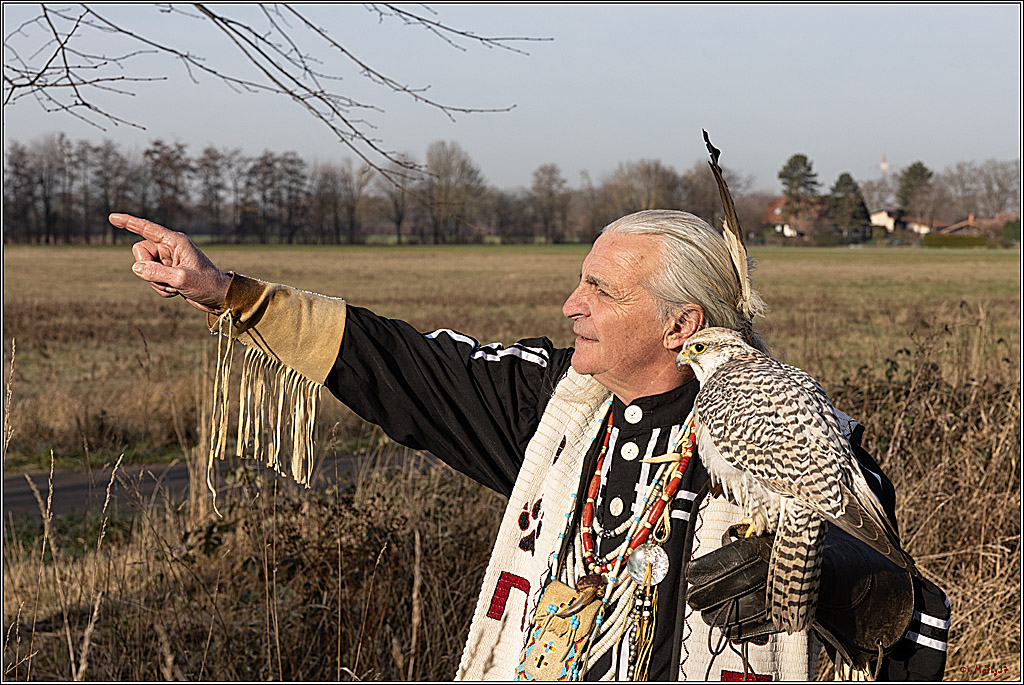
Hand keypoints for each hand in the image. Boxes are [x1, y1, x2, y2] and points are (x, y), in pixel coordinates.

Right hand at [110, 213, 230, 313]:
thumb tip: (136, 267)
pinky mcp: (167, 272)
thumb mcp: (181, 279)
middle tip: (168, 279)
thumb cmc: (206, 285)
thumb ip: (157, 272)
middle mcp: (170, 248)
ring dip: (155, 282)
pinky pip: (150, 279)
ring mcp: (168, 260)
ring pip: (143, 268)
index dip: (128, 222)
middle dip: (148, 268)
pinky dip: (160, 288)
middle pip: (140, 252)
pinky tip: (175, 292)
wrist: (218, 298)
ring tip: (175, 287)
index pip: (147, 228)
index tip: (112, 217)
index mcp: (175, 241)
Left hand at [686, 525, 914, 660]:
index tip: (690, 572)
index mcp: (787, 539)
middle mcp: (797, 563)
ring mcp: (806, 590)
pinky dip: (749, 629)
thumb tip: (726, 539)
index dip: (713, 565)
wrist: (867, 578)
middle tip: (691, 598)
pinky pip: (774, 623)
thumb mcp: (788, 534)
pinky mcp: (813, 614)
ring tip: (706, 615)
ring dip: (727, 612)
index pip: (742, 554)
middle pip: (745, 580)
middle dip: (714, 591)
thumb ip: (760, 538)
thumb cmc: (818, 550)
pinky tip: (732, 630)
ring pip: (757, 604)